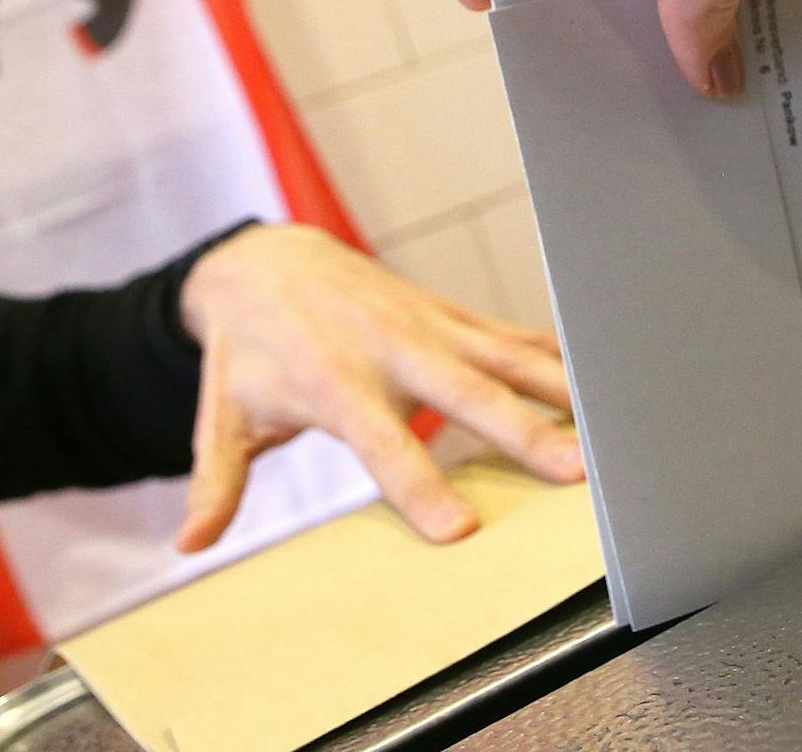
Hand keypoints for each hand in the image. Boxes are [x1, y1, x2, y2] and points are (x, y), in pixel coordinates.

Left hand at [173, 223, 580, 550]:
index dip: (419, 486)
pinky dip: (554, 356)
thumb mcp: (222, 413)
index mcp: (333, 383)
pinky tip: (602, 385)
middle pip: (464, 395)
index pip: (382, 444)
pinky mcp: (447, 312)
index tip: (461, 529)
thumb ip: (216, 480)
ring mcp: (425, 324)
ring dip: (560, 391)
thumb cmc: (248, 348)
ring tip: (612, 426)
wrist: (265, 260)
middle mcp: (388, 349)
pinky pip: (508, 335)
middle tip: (571, 472)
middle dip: (521, 432)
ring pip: (503, 357)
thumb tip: (189, 542)